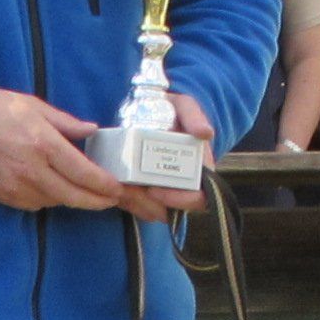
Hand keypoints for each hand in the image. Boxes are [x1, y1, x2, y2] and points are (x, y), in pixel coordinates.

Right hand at [0, 88, 123, 212]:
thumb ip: (67, 123)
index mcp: (44, 145)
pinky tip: (54, 187)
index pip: (83, 173)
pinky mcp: (9, 197)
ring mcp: (20, 187)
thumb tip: (92, 130)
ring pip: (58, 201)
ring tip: (85, 191)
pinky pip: (38, 204)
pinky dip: (50, 198)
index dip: (104, 184)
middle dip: (97, 200)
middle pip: (75, 195)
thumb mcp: (35, 107)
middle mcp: (34, 171)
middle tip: (110, 199)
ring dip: (73, 198)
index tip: (117, 187)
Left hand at [122, 92, 215, 223]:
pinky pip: (139, 208)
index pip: (199, 198)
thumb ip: (194, 117)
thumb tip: (206, 133)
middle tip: (126, 190)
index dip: (179, 200)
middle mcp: (184, 185)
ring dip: (134, 204)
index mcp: (200, 170)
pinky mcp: (147, 192)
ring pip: (153, 212)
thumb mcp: (184, 106)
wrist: (151, 107)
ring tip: (117, 188)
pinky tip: (114, 190)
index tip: (154, 190)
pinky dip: (126, 203)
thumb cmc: (172, 109)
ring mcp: (166, 190)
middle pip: (171, 211)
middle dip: (147, 204)